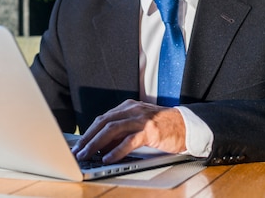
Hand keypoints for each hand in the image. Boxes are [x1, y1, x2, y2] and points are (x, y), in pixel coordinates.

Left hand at [71, 99, 186, 163]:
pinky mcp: (150, 130)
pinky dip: (116, 150)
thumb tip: (101, 147)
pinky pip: (129, 140)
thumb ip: (122, 132)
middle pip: (103, 122)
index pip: (102, 119)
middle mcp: (132, 109)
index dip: (88, 132)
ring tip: (87, 155)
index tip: (78, 144)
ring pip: (112, 130)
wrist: (187, 126)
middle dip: (88, 138)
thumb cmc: (163, 128)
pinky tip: (108, 158)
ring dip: (96, 144)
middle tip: (77, 151)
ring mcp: (141, 118)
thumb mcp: (139, 125)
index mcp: (128, 107)